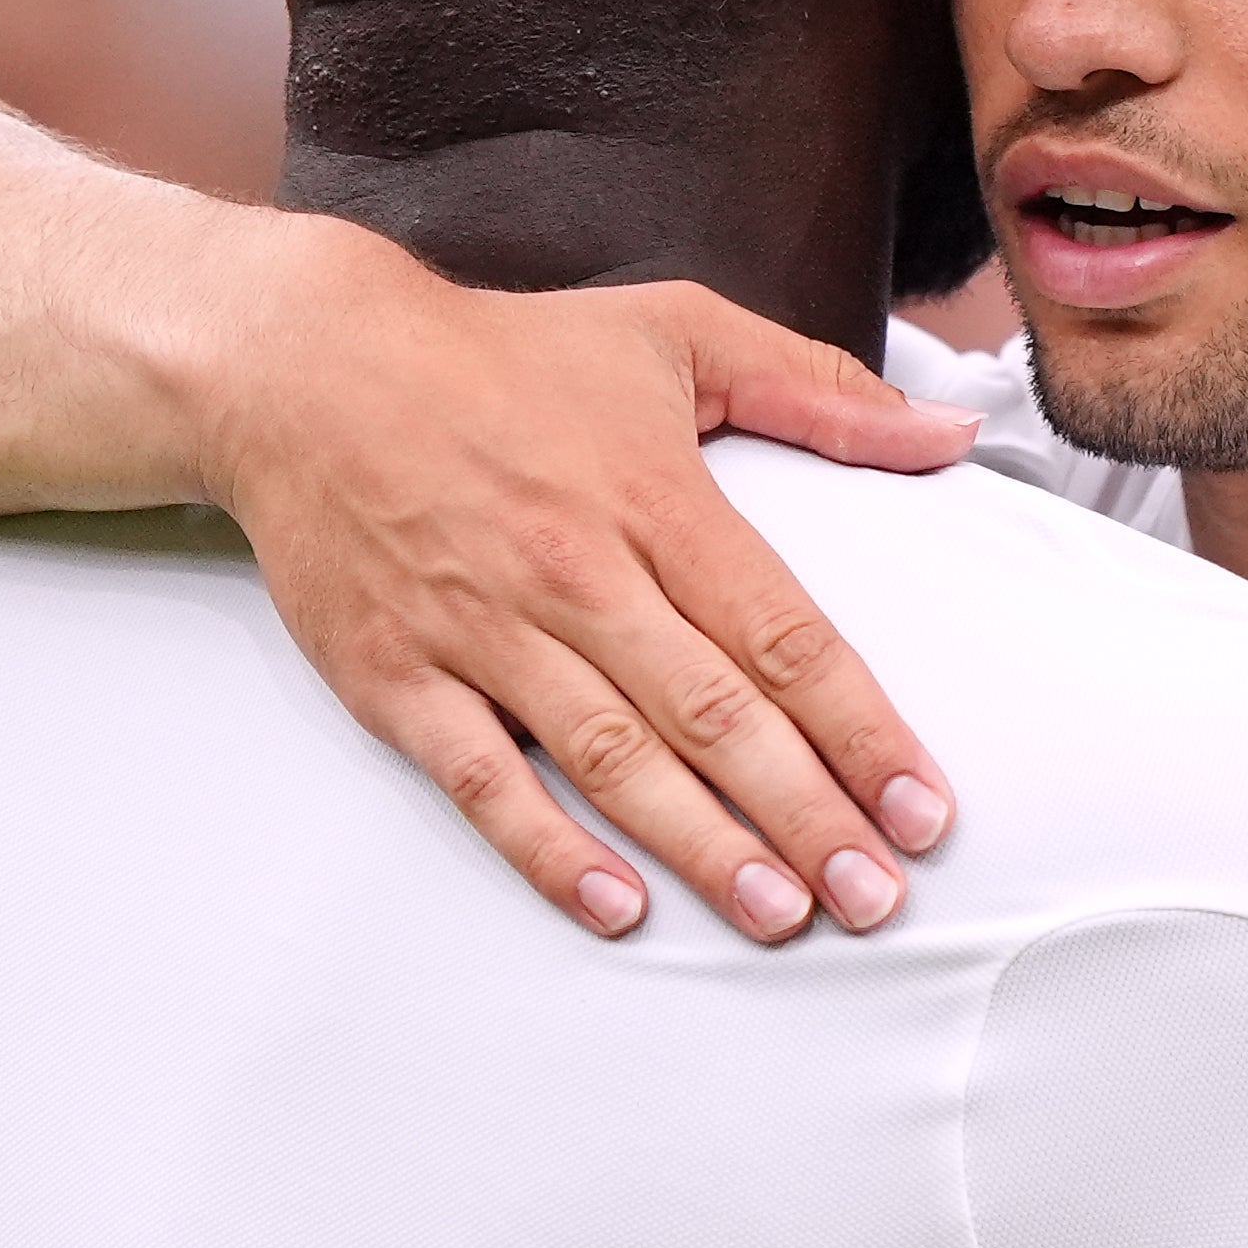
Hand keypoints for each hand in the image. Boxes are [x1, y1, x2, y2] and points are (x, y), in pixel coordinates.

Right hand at [201, 242, 975, 941]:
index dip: (860, 730)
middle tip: (875, 898)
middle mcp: (575, 573)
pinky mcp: (397, 677)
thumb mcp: (675, 333)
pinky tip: (618, 906)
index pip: (781, 634)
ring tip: (781, 914)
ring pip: (611, 759)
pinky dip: (548, 849)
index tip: (922, 810)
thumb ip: (820, 389)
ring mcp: (482, 631)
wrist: (301, 364)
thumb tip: (946, 434)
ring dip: (703, 846)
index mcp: (655, 497)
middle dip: (805, 814)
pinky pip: (483, 779)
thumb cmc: (500, 354)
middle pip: (712, 714)